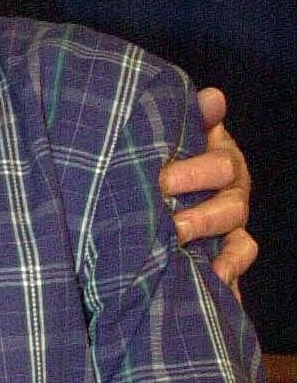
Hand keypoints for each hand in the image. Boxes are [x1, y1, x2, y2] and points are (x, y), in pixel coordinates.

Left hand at [159, 88, 255, 285]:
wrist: (144, 196)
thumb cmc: (159, 160)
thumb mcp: (170, 136)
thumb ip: (190, 118)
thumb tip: (214, 98)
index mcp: (220, 162)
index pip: (223, 165)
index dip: (196, 173)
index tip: (163, 181)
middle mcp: (231, 194)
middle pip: (232, 204)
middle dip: (200, 213)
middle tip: (169, 219)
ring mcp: (230, 227)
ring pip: (238, 236)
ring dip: (214, 243)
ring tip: (182, 244)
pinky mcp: (224, 256)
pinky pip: (237, 265)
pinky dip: (230, 276)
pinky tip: (216, 285)